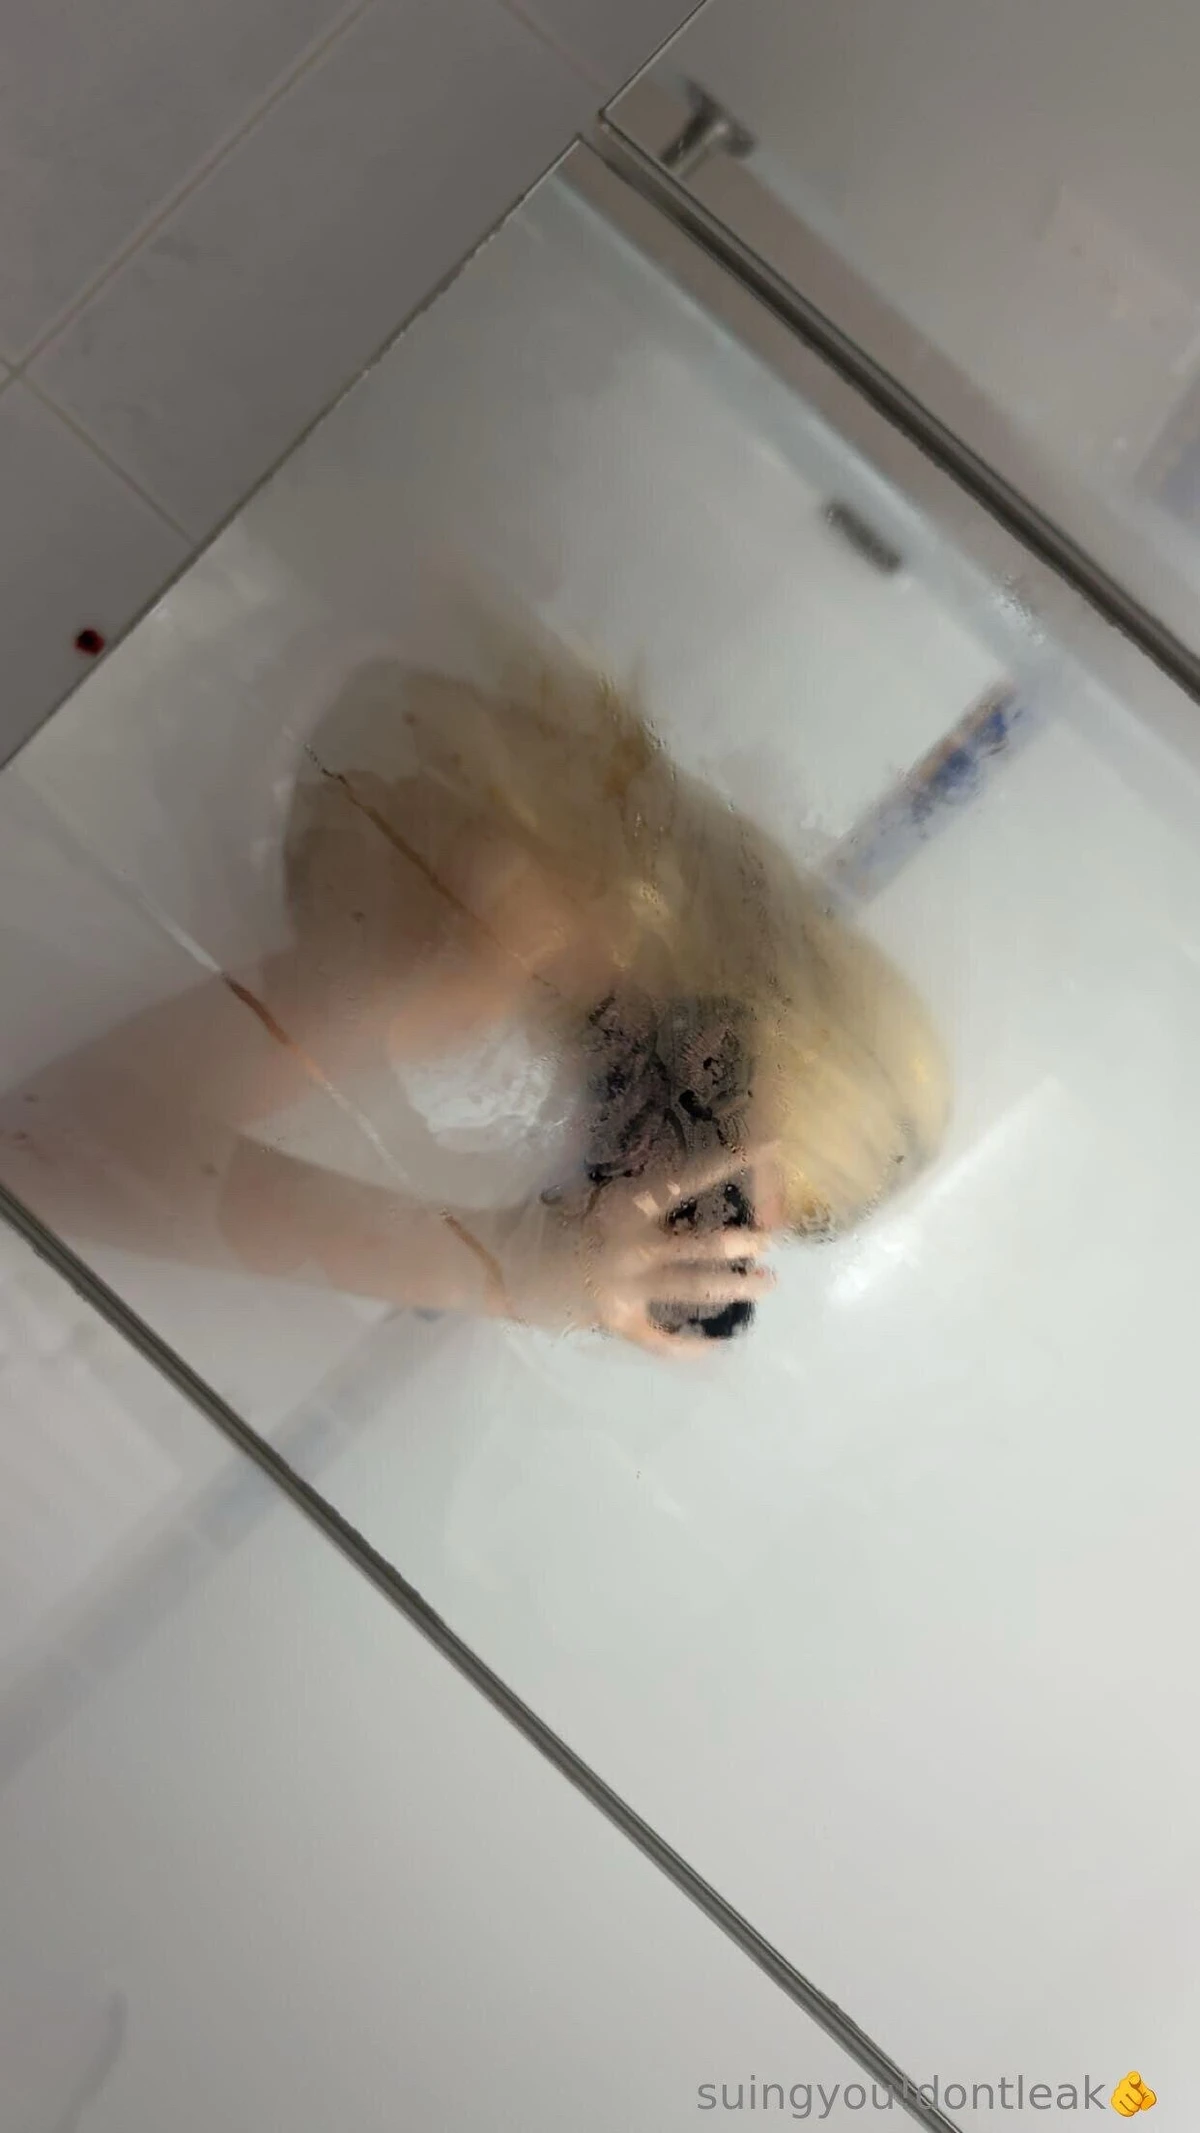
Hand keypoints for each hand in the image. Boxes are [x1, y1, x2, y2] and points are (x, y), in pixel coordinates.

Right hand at [500, 1145, 781, 1354]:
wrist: (509, 1262)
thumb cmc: (558, 1222)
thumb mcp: (600, 1196)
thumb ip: (643, 1197)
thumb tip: (692, 1188)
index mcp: (629, 1204)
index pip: (689, 1177)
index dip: (731, 1161)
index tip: (769, 1146)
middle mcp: (634, 1244)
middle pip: (702, 1244)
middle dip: (743, 1243)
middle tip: (772, 1240)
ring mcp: (627, 1285)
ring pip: (693, 1287)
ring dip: (735, 1286)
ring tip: (767, 1282)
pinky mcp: (618, 1320)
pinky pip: (661, 1339)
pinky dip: (690, 1346)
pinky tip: (716, 1345)